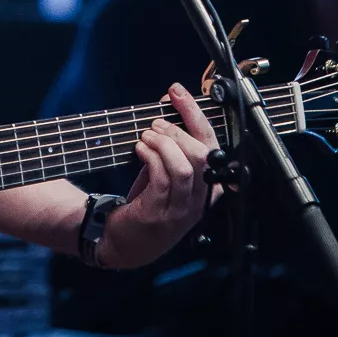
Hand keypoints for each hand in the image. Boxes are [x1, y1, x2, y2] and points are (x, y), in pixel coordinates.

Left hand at [96, 84, 220, 270]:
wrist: (124, 244)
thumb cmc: (147, 203)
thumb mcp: (165, 172)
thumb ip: (172, 142)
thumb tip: (169, 102)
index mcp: (207, 187)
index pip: (212, 144)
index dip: (196, 114)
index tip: (178, 92)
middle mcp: (199, 200)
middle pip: (203, 154)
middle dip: (178, 130)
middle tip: (157, 122)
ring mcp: (181, 210)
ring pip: (185, 167)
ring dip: (165, 143)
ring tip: (147, 135)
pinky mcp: (159, 214)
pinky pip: (162, 178)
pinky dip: (151, 156)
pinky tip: (140, 148)